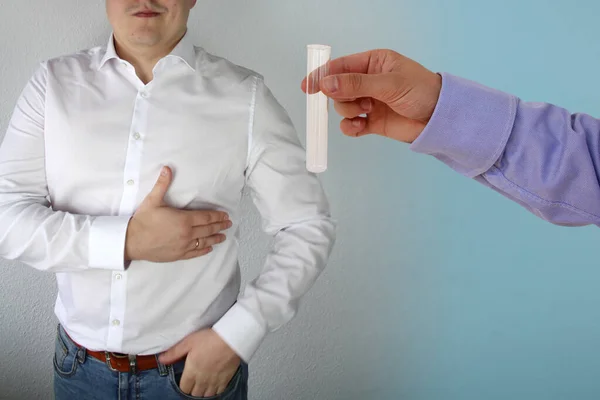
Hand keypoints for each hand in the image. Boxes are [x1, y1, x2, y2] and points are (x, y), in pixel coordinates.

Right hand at [124, 166, 231, 261]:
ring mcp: (183, 246)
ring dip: (215, 238)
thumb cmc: (142, 221)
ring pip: (204, 242)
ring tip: (223, 236)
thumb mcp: (153, 200)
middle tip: (228, 224)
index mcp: (184, 220)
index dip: (217, 216)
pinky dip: (204, 250)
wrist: (132, 241)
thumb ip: (162, 184)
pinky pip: (195, 252)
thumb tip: (167, 169)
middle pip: (208, 229)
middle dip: (220, 226)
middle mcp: (187, 234)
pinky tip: (209, 248)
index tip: (225, 215)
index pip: (206, 217)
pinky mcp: (178, 255)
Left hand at [159, 329, 240, 396]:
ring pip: (206, 395)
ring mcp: (214, 381)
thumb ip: (174, 352)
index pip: (184, 388)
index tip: (184, 381)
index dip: (183, 386)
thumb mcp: (188, 342)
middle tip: (193, 382)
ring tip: (202, 386)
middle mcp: (202, 380)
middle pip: (194, 394)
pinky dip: (214, 391)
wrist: (231, 339)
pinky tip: (213, 385)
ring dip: (202, 392)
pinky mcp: (225, 380)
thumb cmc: (210, 339)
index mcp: (192, 371)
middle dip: (192, 390)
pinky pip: (218, 392)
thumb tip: (161, 359)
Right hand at [301, 49, 441, 142]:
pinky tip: (360, 127)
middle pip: (337, 89)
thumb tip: (326, 84)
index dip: (323, 76)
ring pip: (342, 108)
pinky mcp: (372, 122)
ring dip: (349, 112)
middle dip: (342, 98)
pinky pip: (350, 125)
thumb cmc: (421, 92)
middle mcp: (368, 81)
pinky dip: (351, 128)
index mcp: (373, 63)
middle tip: (359, 103)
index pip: (340, 66)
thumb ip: (356, 84)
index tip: (308, 87)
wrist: (440, 119)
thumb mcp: (388, 84)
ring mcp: (369, 102)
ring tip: (368, 113)